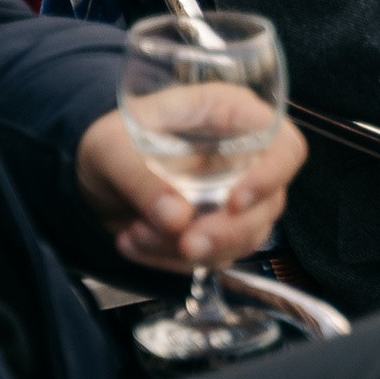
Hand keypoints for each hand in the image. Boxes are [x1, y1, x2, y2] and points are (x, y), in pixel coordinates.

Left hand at [75, 97, 304, 273]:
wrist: (96, 173)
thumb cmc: (113, 139)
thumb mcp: (110, 147)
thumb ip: (140, 178)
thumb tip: (176, 218)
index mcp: (233, 118)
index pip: (284, 145)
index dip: (272, 175)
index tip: (236, 202)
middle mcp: (246, 158)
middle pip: (270, 202)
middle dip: (225, 232)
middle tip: (184, 243)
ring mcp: (236, 196)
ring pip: (245, 237)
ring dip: (191, 250)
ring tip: (136, 236)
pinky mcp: (219, 228)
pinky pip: (214, 256)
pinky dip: (171, 260)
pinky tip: (135, 242)